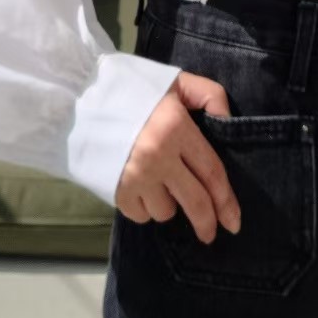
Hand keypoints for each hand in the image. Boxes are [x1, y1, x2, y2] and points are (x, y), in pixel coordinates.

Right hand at [114, 71, 242, 243]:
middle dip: (207, 223)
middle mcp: (158, 156)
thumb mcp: (176, 82)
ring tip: (160, 183)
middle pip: (194, 201)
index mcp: (176, 128)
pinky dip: (145, 208)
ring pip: (165, 211)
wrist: (82, 98)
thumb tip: (227, 121)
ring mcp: (135, 175)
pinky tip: (142, 189)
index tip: (234, 222)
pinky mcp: (114, 189)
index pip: (211, 172)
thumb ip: (210, 95)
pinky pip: (140, 215)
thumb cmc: (133, 89)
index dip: (226, 200)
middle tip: (210, 235)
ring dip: (169, 204)